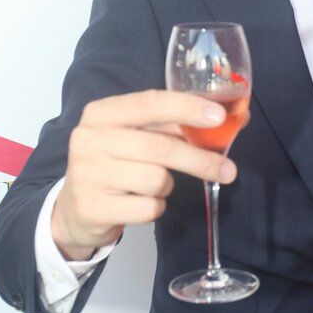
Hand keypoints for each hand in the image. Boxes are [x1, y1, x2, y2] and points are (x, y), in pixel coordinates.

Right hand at [52, 90, 248, 259]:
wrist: (76, 209)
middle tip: (227, 169)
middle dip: (200, 159)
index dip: (187, 108)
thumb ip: (178, 126)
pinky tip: (138, 203)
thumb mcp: (137, 138)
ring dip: (167, 187)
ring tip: (153, 186)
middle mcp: (89, 139)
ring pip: (157, 180)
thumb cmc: (117, 165)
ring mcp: (87, 173)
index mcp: (102, 113)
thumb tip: (236, 118)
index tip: (219, 116)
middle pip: (160, 147)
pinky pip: (148, 208)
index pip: (150, 103)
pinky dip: (156, 208)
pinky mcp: (93, 206)